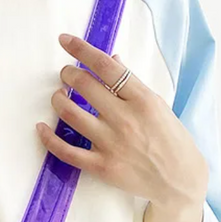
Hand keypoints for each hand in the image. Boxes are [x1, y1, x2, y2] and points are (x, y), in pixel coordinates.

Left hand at [36, 33, 208, 209]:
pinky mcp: (102, 167)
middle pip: (86, 86)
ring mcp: (112, 144)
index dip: (81, 50)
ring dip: (58, 100)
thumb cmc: (171, 139)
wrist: (179, 180)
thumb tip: (111, 59)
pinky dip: (49, 139)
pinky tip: (41, 128)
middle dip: (68, 74)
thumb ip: (132, 84)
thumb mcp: (158, 105)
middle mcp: (125, 119)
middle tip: (65, 74)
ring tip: (58, 96)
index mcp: (143, 99)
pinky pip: (67, 152)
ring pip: (72, 115)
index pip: (106, 66)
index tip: (65, 41)